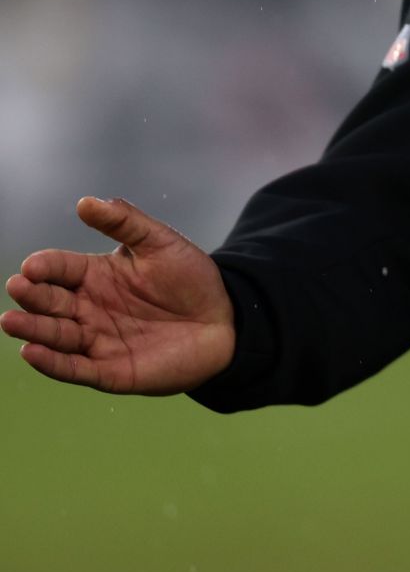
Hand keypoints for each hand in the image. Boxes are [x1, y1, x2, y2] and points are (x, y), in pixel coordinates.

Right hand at [2, 196, 234, 394]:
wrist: (226, 320)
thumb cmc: (191, 279)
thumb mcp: (161, 243)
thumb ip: (125, 222)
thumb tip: (85, 202)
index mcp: (96, 276)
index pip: (60, 268)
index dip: (45, 266)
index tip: (33, 266)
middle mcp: (88, 308)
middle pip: (51, 301)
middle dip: (32, 296)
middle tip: (19, 287)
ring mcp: (96, 340)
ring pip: (56, 335)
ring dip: (33, 329)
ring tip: (11, 321)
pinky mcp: (109, 370)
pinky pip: (74, 368)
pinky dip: (52, 363)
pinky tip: (32, 352)